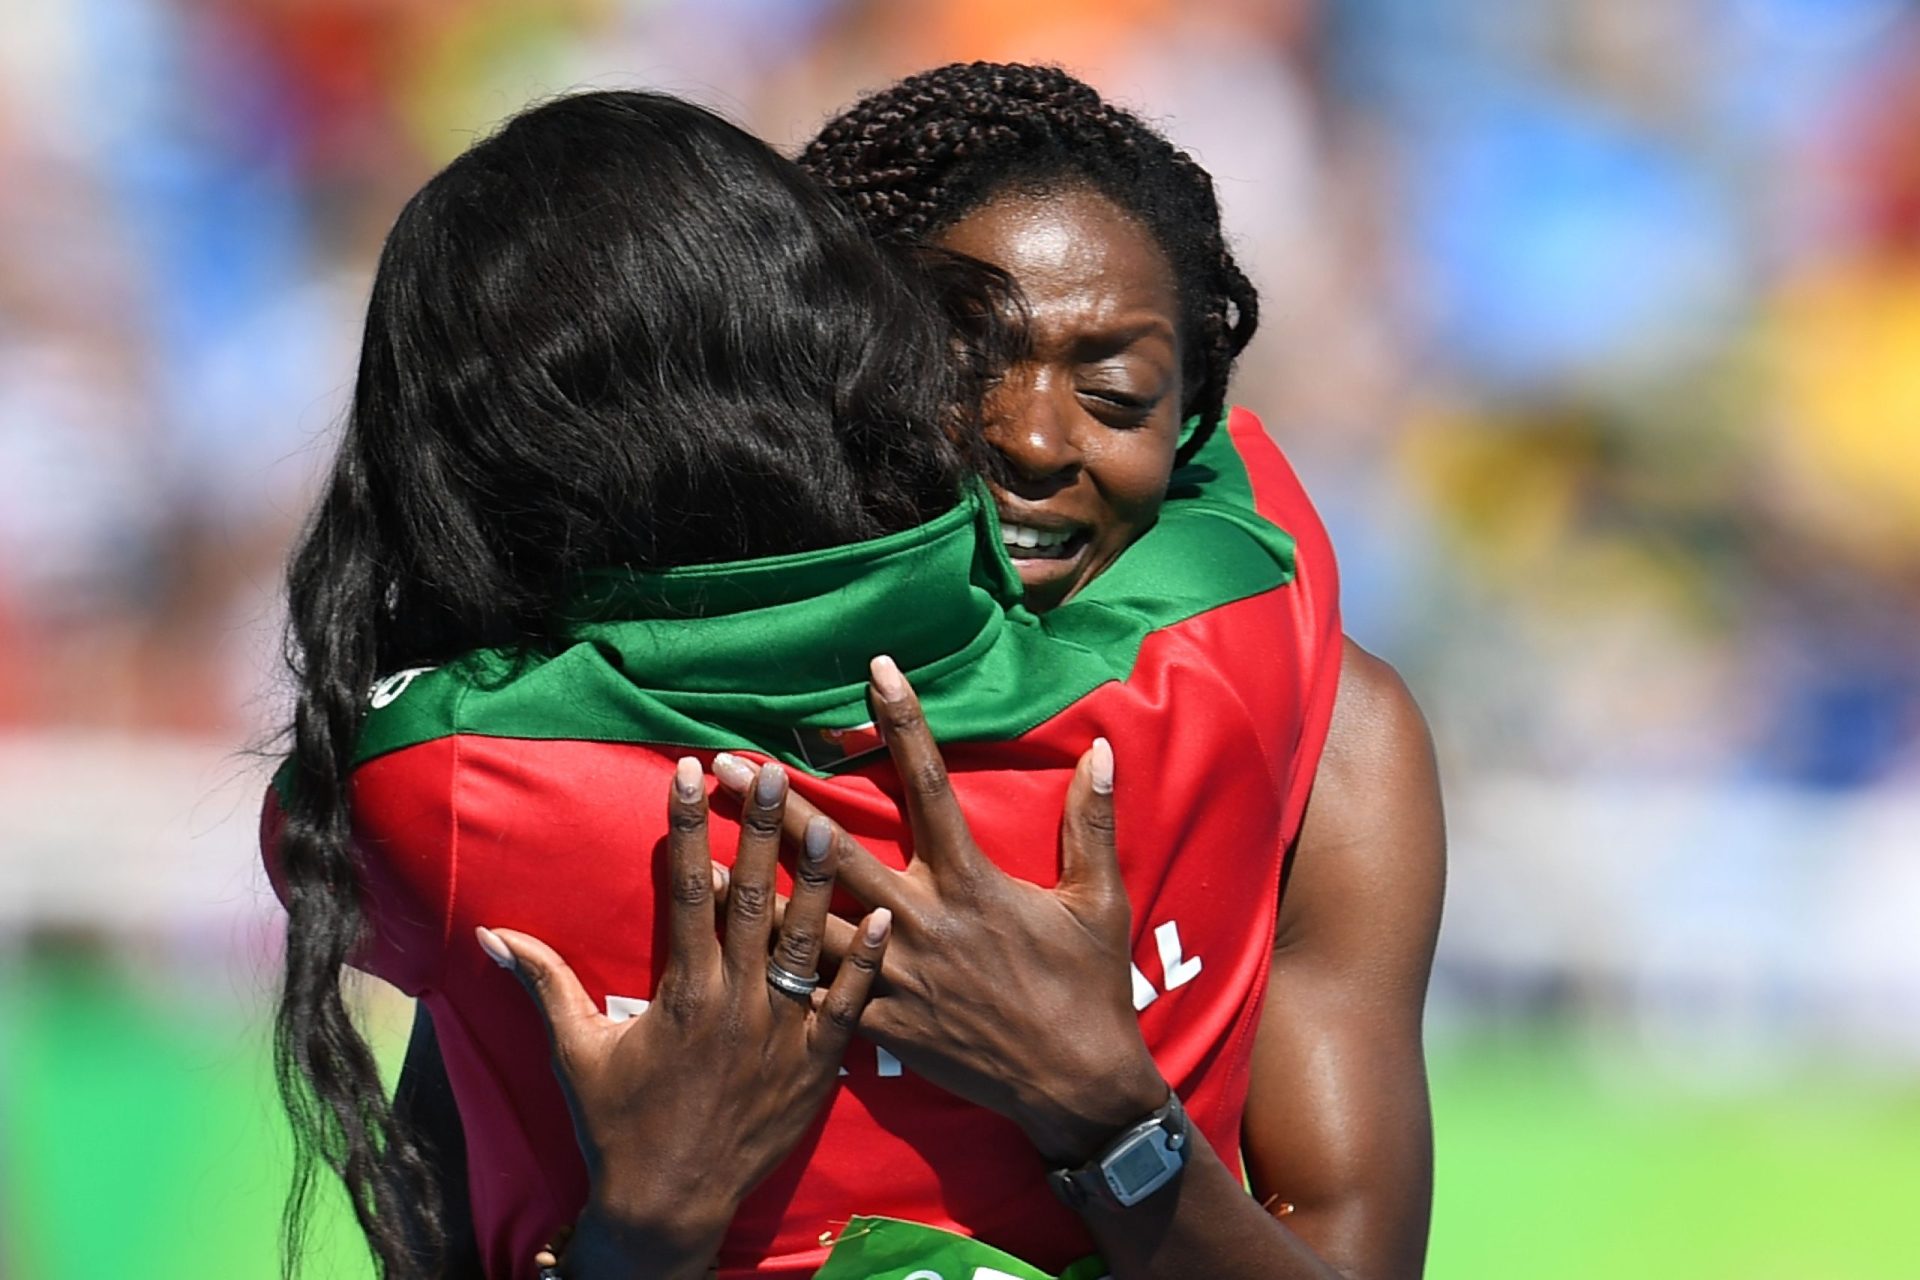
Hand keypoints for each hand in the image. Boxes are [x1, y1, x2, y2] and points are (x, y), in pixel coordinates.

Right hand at [477, 756, 890, 1274]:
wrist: (669, 1206)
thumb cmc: (618, 1126)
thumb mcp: (575, 1051)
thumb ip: (543, 983)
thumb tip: (491, 934)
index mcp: (682, 990)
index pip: (683, 888)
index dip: (686, 825)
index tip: (688, 771)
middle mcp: (736, 1002)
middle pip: (752, 899)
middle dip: (761, 830)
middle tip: (772, 772)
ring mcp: (781, 1033)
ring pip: (807, 941)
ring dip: (820, 880)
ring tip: (834, 823)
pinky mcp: (816, 1065)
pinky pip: (848, 1006)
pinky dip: (866, 962)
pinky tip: (885, 918)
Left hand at [712, 657, 1165, 1166]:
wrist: (1075, 1087)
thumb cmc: (1090, 988)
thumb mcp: (1100, 900)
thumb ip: (1092, 824)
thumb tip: (1104, 752)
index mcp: (971, 883)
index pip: (929, 783)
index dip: (904, 722)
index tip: (877, 671)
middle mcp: (922, 923)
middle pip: (837, 851)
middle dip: (780, 805)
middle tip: (730, 766)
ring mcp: (895, 977)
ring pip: (809, 924)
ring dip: (754, 888)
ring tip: (702, 858)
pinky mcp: (881, 1027)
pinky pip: (817, 994)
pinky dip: (774, 970)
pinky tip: (728, 952)